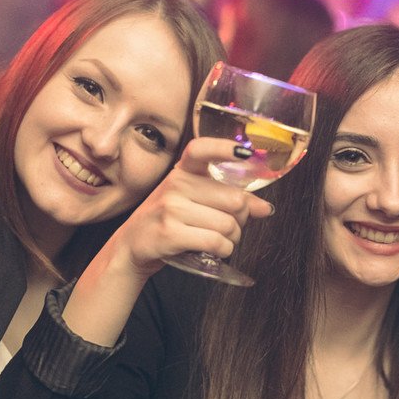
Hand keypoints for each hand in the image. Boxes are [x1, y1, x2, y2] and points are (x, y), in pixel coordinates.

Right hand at [107, 138, 274, 278]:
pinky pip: (216, 242)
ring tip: (219, 240)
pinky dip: (223, 250)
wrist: (133, 246)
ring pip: (228, 225)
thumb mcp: (196, 203)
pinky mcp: (170, 232)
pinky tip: (215, 250)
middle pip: (234, 200)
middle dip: (241, 220)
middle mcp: (176, 184)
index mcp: (183, 172)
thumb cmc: (169, 221)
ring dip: (232, 239)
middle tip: (229, 227)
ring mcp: (171, 208)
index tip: (246, 152)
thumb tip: (265, 208)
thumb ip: (230, 201)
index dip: (225, 148)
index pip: (201, 149)